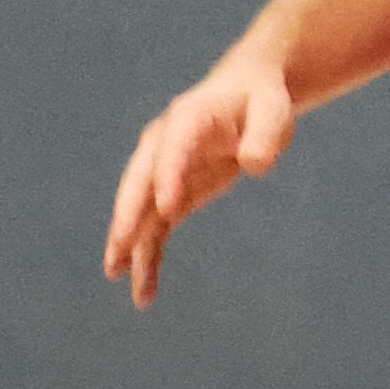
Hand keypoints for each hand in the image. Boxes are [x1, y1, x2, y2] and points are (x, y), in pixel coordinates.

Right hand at [106, 55, 295, 307]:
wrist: (244, 96)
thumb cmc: (260, 102)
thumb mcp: (273, 111)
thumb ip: (265, 135)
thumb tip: (254, 165)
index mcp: (188, 120)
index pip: (173, 149)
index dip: (169, 177)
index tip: (168, 209)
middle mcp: (163, 145)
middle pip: (140, 183)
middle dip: (129, 216)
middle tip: (119, 248)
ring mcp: (161, 172)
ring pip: (139, 212)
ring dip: (128, 245)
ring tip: (116, 277)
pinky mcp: (170, 196)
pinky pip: (154, 230)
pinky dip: (147, 258)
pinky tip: (144, 291)